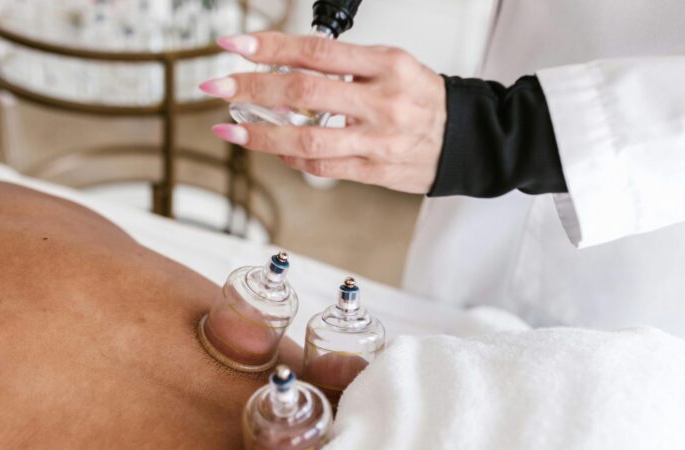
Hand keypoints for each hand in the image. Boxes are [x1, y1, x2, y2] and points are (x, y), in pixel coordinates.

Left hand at [199, 31, 446, 193]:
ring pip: (306, 139)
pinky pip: (322, 166)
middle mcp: (383, 101)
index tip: (234, 44)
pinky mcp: (374, 171)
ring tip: (228, 129)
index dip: (270, 46)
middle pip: (303, 93)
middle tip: (217, 86)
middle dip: (251, 88)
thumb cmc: (424, 98)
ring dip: (259, 135)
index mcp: (387, 64)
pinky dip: (289, 157)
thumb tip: (284, 64)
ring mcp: (377, 140)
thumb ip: (345, 65)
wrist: (468, 139)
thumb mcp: (394, 64)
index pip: (316, 51)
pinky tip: (270, 147)